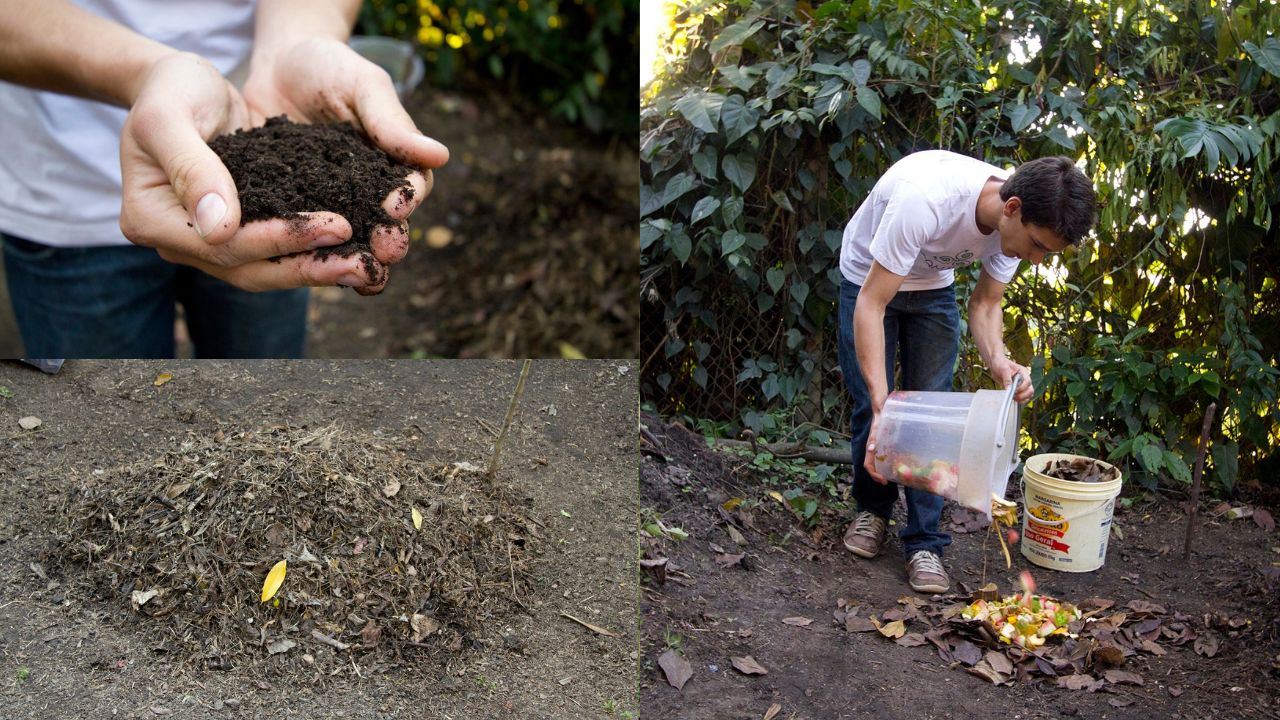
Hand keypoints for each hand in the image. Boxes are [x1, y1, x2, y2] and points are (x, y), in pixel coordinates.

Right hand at [119, 53, 371, 290]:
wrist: (183, 82)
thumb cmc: (170, 88)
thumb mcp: (170, 116)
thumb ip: (191, 168)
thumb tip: (218, 228)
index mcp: (150, 219)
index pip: (223, 245)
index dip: (279, 240)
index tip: (335, 227)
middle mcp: (181, 241)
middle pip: (250, 269)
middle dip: (311, 268)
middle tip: (366, 265)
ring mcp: (211, 241)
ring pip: (269, 268)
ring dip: (321, 269)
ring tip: (371, 268)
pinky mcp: (243, 230)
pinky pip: (281, 250)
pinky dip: (318, 252)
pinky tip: (358, 252)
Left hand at [242, 38, 448, 284]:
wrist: (274, 65)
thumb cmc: (327, 66)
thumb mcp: (362, 86)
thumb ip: (391, 122)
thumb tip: (440, 156)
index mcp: (391, 164)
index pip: (410, 189)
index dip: (407, 200)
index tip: (397, 207)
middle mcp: (363, 191)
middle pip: (383, 225)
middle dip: (387, 241)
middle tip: (384, 250)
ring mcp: (327, 204)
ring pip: (346, 240)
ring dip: (353, 261)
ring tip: (355, 278)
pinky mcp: (290, 209)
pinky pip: (299, 235)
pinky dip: (303, 253)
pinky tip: (299, 267)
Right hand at [863, 407, 887, 483]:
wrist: (882, 408)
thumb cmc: (879, 417)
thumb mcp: (876, 427)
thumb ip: (873, 437)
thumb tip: (870, 449)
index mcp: (870, 447)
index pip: (868, 465)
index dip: (874, 475)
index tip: (884, 481)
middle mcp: (874, 450)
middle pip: (873, 467)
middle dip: (880, 476)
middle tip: (890, 481)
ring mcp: (879, 448)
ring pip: (879, 463)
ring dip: (884, 471)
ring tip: (894, 476)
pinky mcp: (885, 444)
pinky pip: (886, 456)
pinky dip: (890, 462)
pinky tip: (900, 463)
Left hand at [990, 357, 1034, 403]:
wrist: (996, 364)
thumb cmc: (1000, 364)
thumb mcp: (1003, 369)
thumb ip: (1007, 379)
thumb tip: (1009, 389)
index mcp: (1023, 372)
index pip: (1028, 382)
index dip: (1022, 388)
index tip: (1014, 390)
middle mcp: (1024, 379)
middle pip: (1030, 390)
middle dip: (1023, 395)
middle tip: (1013, 397)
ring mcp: (1022, 384)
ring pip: (1028, 395)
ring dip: (1022, 399)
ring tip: (1013, 398)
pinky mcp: (1018, 389)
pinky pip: (1023, 397)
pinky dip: (1020, 400)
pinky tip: (1013, 399)